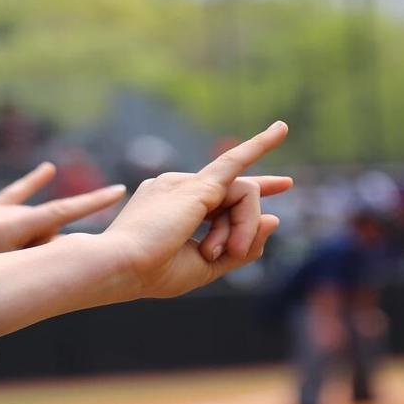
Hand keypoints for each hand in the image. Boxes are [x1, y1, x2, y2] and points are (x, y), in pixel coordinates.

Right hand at [0, 121, 291, 335]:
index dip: (248, 197)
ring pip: (241, 193)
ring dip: (243, 226)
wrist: (121, 266)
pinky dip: (259, 148)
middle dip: (247, 218)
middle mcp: (176, 189)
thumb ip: (240, 248)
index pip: (219, 196)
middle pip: (232, 198)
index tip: (283, 185)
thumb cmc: (152, 272)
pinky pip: (236, 166)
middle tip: (283, 195)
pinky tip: (280, 131)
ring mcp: (183, 183)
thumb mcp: (205, 266)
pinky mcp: (195, 184)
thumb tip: (275, 218)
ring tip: (221, 252)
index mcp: (171, 207)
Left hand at [0, 162, 126, 257]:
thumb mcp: (6, 275)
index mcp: (2, 231)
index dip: (91, 203)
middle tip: (109, 200)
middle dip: (69, 216)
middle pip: (41, 214)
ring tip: (49, 170)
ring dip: (39, 197)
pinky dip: (21, 193)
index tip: (118, 190)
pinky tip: (43, 176)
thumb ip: (33, 254)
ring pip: (21, 206)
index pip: (58, 212)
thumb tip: (57, 238)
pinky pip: (4, 203)